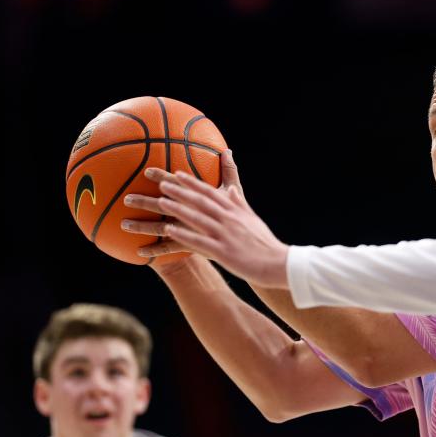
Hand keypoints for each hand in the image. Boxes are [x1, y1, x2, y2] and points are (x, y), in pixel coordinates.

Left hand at [122, 150, 289, 287]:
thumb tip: (232, 189)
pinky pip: (199, 241)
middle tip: (156, 181)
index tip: (175, 173)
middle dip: (176, 190)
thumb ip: (239, 202)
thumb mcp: (252, 218)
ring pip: (196, 218)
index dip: (191, 182)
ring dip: (175, 209)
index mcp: (235, 210)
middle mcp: (229, 219)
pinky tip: (168, 231)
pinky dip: (183, 235)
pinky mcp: (224, 252)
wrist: (279, 262)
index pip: (209, 192)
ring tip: (156, 201)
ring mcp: (225, 234)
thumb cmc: (264, 242)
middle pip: (198, 201)